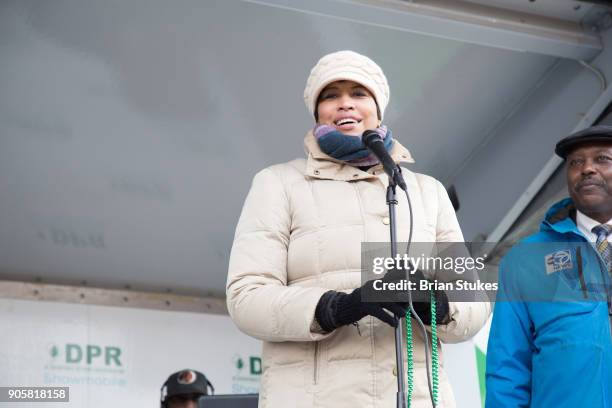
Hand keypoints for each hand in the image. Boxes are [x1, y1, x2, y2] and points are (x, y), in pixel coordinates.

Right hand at [315, 268, 449, 330]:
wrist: (345, 307)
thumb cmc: (364, 302)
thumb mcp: (375, 293)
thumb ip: (388, 292)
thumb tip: (405, 298)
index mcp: (379, 283)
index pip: (395, 279)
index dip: (406, 283)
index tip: (418, 287)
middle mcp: (375, 287)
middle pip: (394, 290)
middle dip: (405, 297)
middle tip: (412, 304)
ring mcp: (370, 296)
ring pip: (389, 301)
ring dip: (398, 309)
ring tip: (403, 315)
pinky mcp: (366, 307)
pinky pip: (380, 313)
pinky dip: (389, 319)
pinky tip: (394, 324)